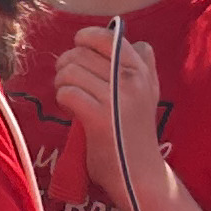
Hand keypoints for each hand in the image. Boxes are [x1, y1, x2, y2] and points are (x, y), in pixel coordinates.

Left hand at [52, 30, 167, 210]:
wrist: (138, 173)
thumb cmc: (135, 132)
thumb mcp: (148, 92)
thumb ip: (142, 65)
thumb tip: (129, 37)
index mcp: (143, 70)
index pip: (108, 36)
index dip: (85, 38)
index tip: (79, 51)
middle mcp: (132, 80)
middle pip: (82, 52)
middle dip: (66, 63)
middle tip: (67, 79)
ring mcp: (117, 98)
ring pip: (71, 70)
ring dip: (61, 81)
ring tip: (69, 95)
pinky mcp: (100, 117)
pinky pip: (68, 92)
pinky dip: (63, 98)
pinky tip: (70, 108)